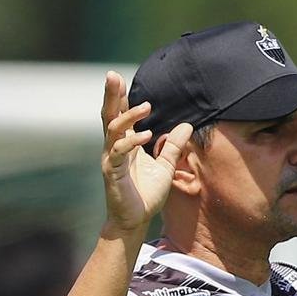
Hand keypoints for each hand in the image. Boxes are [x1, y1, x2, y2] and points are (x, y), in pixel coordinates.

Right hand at [99, 71, 192, 233]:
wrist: (135, 220)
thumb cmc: (146, 193)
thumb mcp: (166, 166)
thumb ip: (174, 146)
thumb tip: (187, 125)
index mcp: (125, 144)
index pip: (120, 115)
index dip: (120, 97)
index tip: (120, 77)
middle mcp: (114, 147)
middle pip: (109, 115)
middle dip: (111, 95)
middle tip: (112, 76)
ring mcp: (111, 159)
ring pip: (113, 129)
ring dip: (128, 116)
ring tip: (146, 107)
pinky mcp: (111, 172)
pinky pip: (118, 152)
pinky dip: (131, 142)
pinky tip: (146, 136)